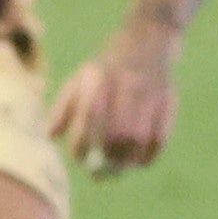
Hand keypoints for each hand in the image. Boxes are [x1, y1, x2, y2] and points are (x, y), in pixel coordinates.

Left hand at [50, 30, 178, 178]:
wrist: (145, 44)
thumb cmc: (103, 71)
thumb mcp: (78, 80)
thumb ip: (62, 108)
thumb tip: (49, 136)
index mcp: (97, 78)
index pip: (88, 117)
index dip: (81, 142)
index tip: (79, 157)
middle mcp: (125, 85)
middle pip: (116, 132)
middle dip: (106, 158)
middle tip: (98, 174)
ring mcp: (150, 94)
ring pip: (139, 138)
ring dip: (126, 160)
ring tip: (117, 169)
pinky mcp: (168, 102)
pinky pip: (160, 137)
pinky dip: (149, 155)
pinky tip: (138, 163)